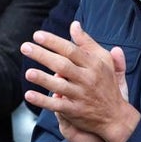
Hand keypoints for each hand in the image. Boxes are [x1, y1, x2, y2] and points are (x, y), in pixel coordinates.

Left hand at [22, 21, 139, 141]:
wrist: (116, 116)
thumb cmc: (107, 84)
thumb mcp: (104, 60)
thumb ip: (87, 42)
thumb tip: (74, 25)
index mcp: (94, 65)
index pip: (71, 50)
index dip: (53, 42)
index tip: (37, 35)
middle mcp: (87, 79)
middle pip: (62, 65)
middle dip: (43, 56)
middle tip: (25, 47)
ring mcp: (81, 96)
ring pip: (60, 86)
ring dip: (43, 79)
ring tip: (28, 72)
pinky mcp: (75, 111)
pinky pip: (57, 106)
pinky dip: (43, 101)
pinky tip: (29, 95)